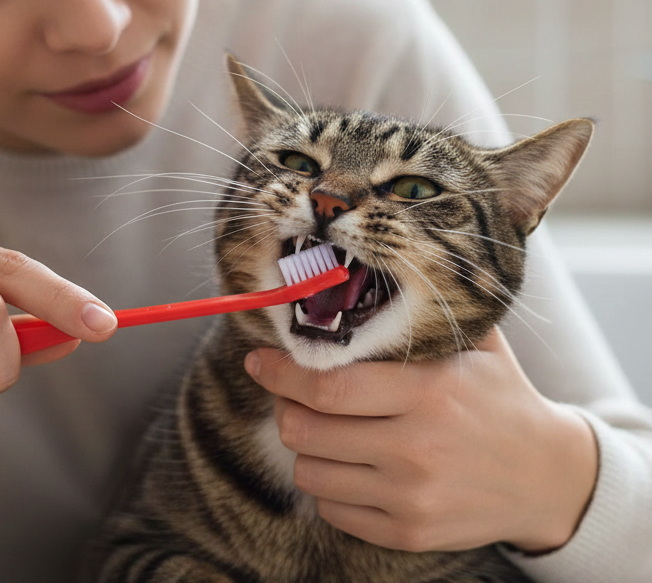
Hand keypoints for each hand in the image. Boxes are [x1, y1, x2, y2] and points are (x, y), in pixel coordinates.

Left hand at [244, 329, 597, 553]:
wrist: (548, 477)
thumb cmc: (499, 397)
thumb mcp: (477, 344)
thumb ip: (425, 312)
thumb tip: (362, 272)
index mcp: (427, 391)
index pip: (328, 385)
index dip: (281, 372)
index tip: (258, 360)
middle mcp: (416, 447)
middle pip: (307, 430)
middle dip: (283, 406)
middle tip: (287, 392)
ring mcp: (412, 496)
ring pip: (311, 473)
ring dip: (305, 447)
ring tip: (323, 427)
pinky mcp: (410, 533)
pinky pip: (332, 510)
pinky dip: (327, 485)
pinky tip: (348, 464)